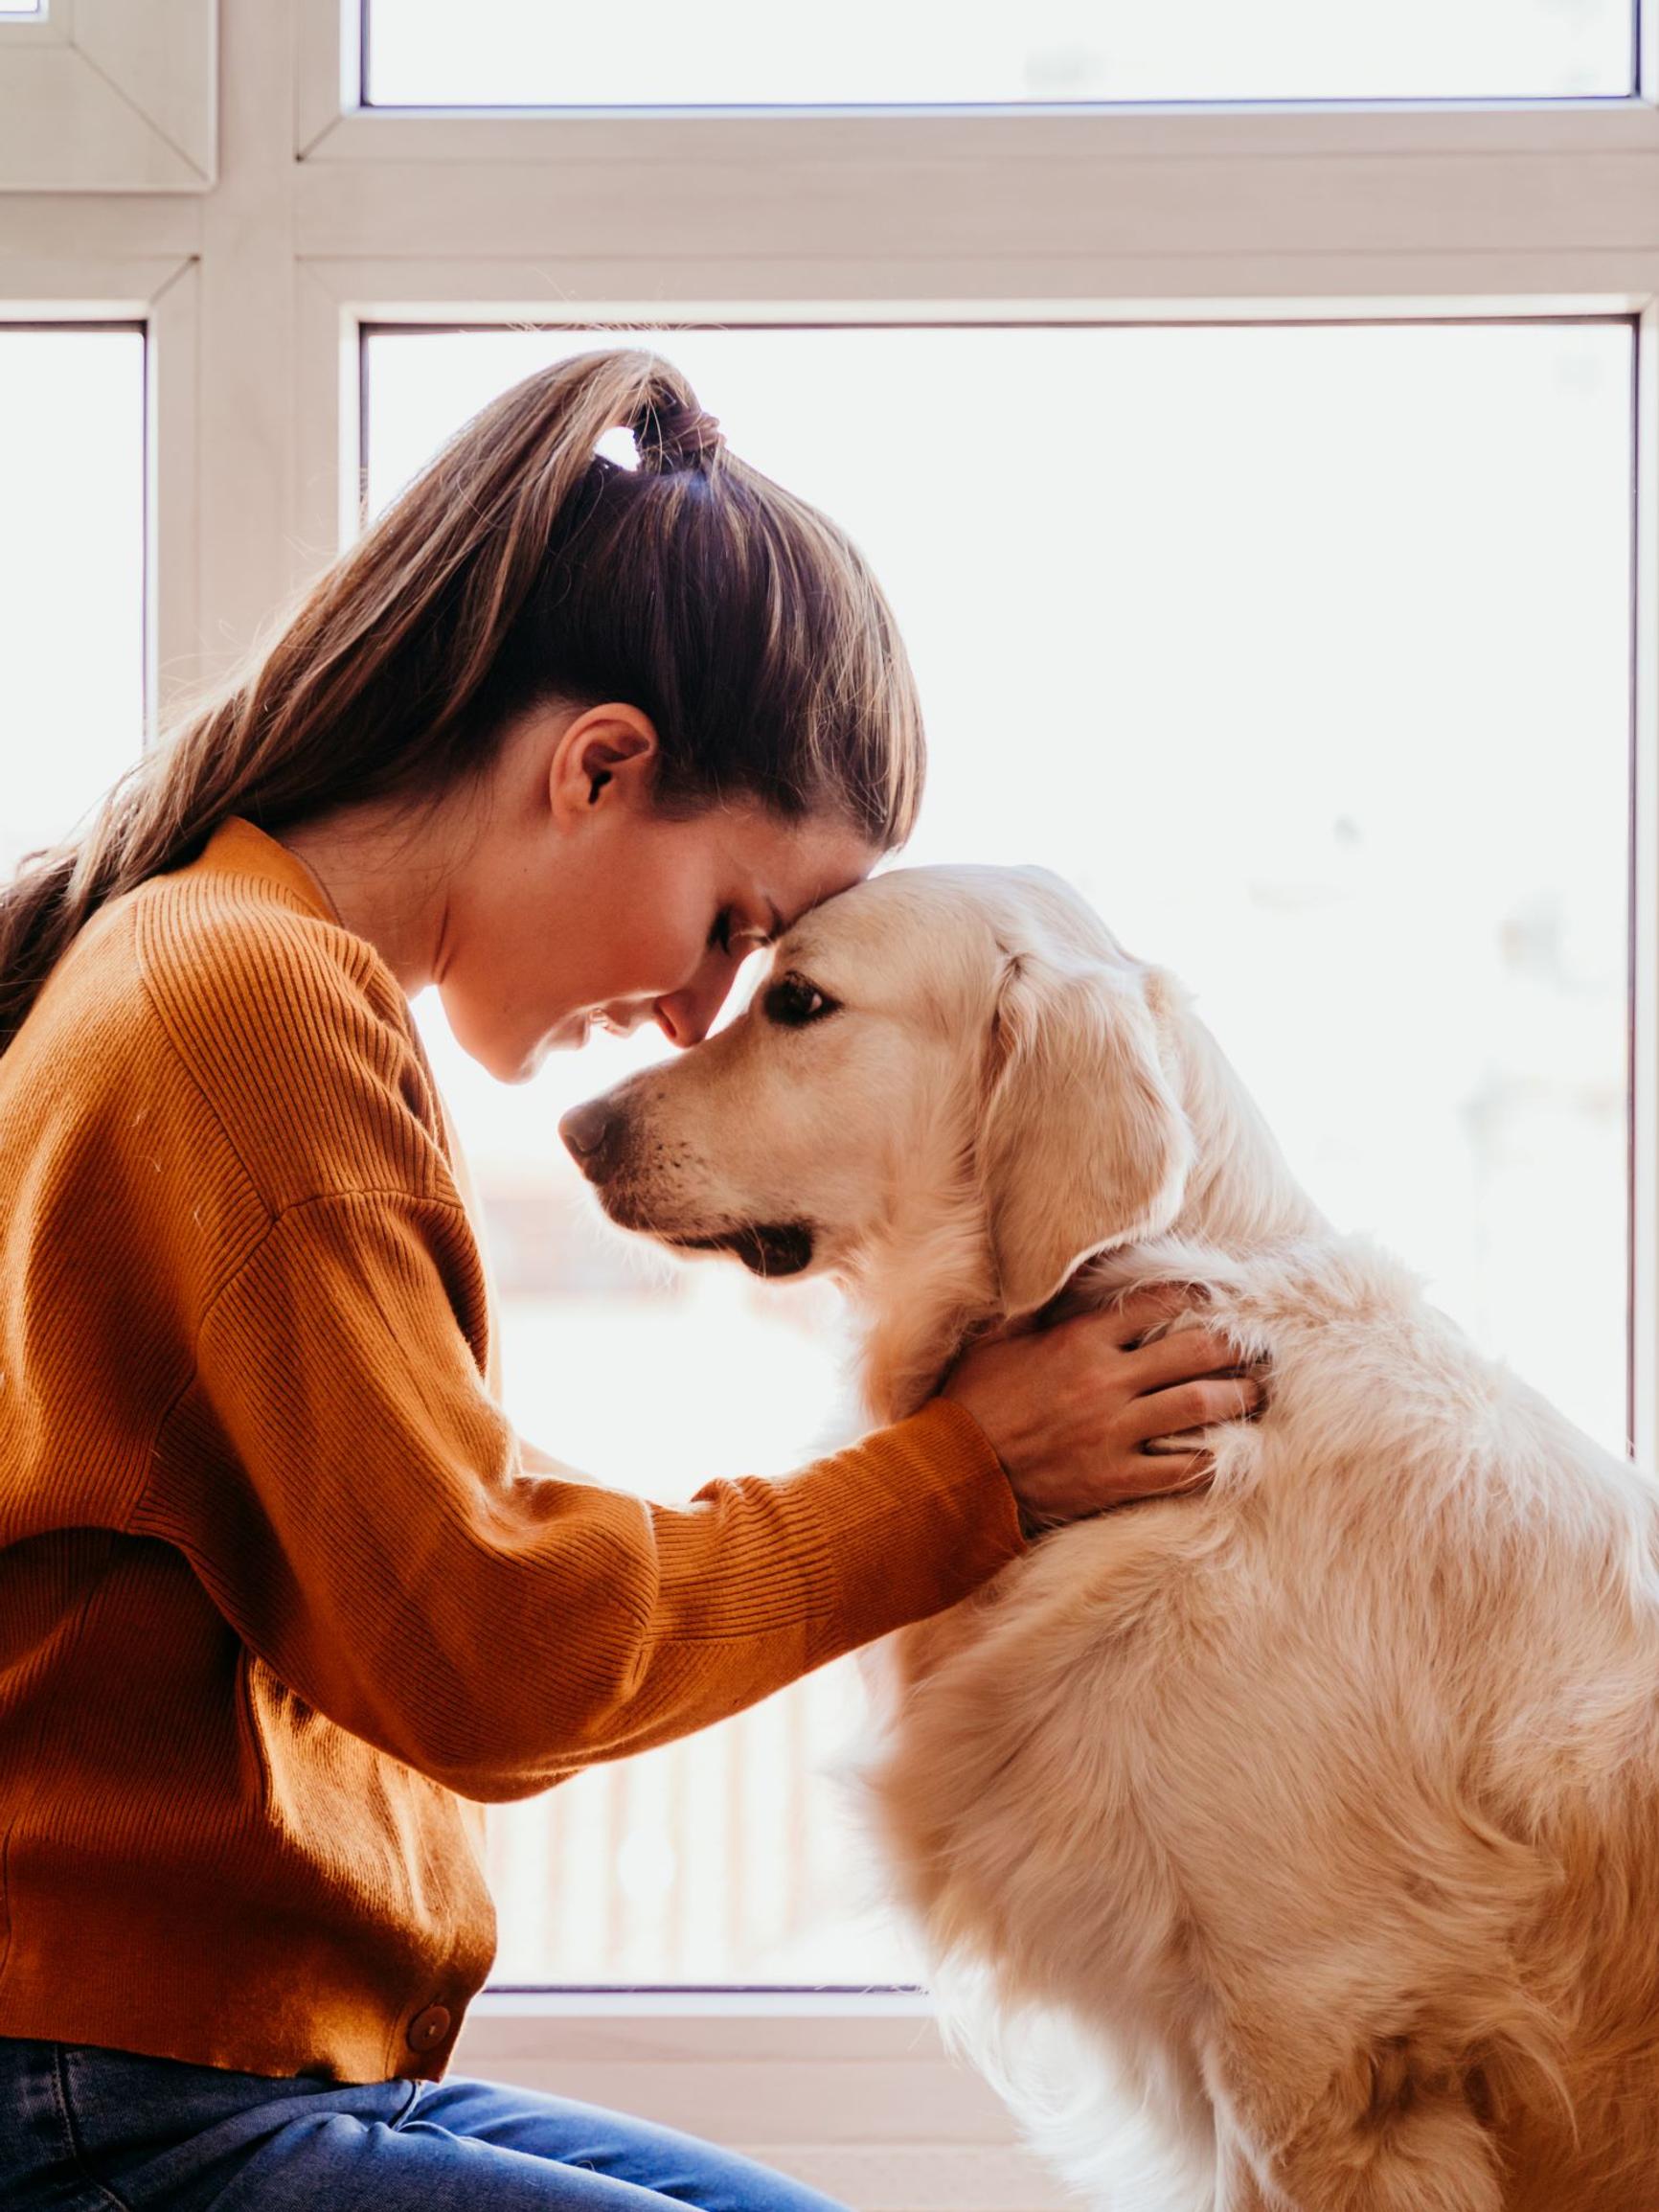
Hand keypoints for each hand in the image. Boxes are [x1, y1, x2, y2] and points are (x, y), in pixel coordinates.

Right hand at [941, 1285, 1265, 1535]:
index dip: (1193, 1294)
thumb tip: (1061, 1282)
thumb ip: (1039, 1313)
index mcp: (1078, 1341)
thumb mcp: (998, 1341)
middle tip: (1258, 1345)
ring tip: (1257, 1392)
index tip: (1217, 1293)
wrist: (954, 1473)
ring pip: (1200, 1406)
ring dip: (1238, 1397)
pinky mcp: (1115, 1479)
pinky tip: (1231, 1453)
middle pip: (1194, 1352)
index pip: (1154, 1304)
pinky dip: (1213, 1460)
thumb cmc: (971, 1402)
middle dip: (1234, 1345)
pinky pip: (1182, 1469)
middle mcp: (1105, 1382)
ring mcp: (1114, 1433)